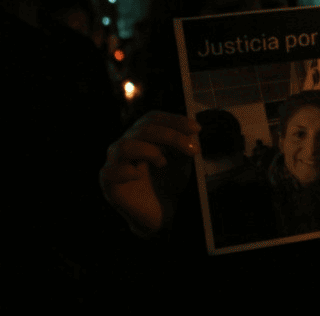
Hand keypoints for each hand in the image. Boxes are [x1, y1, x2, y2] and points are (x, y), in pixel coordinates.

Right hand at [99, 111, 199, 236]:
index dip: (173, 120)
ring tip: (163, 162)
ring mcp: (115, 163)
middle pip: (143, 129)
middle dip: (171, 136)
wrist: (162, 214)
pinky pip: (110, 172)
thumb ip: (185, 144)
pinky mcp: (109, 183)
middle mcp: (126, 144)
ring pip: (125, 146)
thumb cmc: (169, 183)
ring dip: (149, 150)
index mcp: (142, 136)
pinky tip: (137, 175)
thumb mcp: (183, 160)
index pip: (152, 118)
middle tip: (193, 148)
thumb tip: (192, 130)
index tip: (196, 128)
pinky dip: (125, 171)